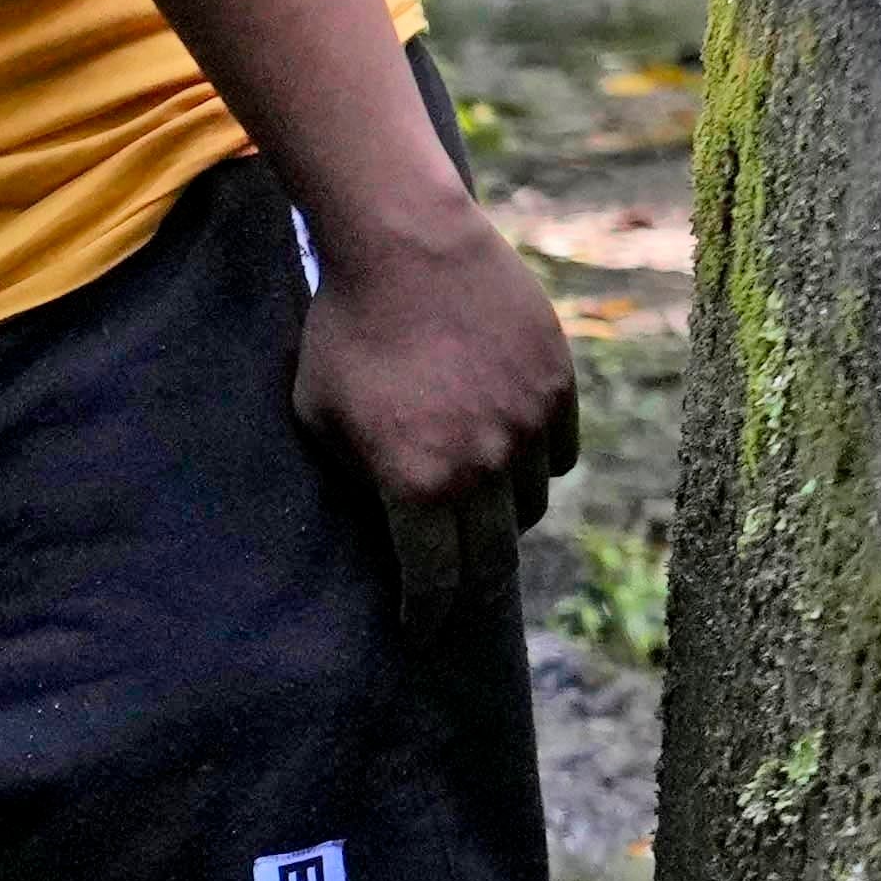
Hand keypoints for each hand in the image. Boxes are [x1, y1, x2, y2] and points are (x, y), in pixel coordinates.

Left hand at [294, 211, 577, 631]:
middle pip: (494, 559)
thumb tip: (383, 518)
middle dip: (473, 588)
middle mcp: (485, 466)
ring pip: (532, 508)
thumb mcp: (320, 417)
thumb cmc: (345, 332)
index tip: (422, 633)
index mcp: (418, 483)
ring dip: (506, 523)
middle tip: (459, 596)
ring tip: (482, 520)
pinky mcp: (559, 388)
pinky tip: (513, 462)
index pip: (435, 580)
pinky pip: (560, 456)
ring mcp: (530, 427)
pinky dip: (537, 469)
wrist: (409, 247)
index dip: (428, 615)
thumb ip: (353, 477)